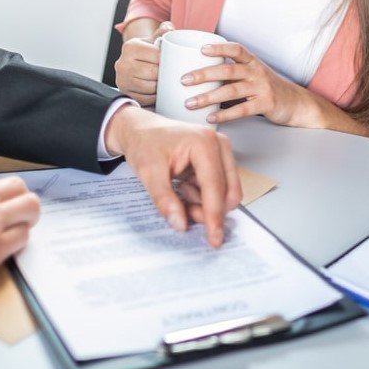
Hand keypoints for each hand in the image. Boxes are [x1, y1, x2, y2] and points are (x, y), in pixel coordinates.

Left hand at [104, 105, 241, 246]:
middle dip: (208, 210)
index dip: (214, 215)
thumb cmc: (144, 142)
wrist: (140, 130)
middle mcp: (219, 145)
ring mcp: (221, 152)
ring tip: (181, 194)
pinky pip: (219, 189)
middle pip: (228, 192)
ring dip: (204, 204)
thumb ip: (164, 199)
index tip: (214, 239)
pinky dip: (203, 197)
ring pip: (225, 193)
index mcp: (204, 143)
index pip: (215, 186)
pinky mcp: (219, 161)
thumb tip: (180, 223)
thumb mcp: (147, 172)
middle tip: (184, 212)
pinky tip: (185, 189)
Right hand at [114, 21, 174, 105]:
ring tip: (165, 82)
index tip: (172, 61)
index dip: (168, 60)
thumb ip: (164, 31)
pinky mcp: (125, 94)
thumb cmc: (148, 53)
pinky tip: (158, 91)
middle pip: (154, 73)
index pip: (156, 55)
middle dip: (165, 74)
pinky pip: (146, 99)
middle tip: (172, 73)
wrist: (133, 65)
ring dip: (162, 86)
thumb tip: (171, 29)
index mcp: (130, 47)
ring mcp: (122, 80)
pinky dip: (155, 97)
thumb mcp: (153, 39)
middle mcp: (122, 63)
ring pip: (151, 87)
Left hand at [182, 42, 318, 126]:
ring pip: (231, 90)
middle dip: (204, 74)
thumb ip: (232, 73)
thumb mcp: (253, 74)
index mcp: (252, 62)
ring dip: (208, 97)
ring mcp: (262, 88)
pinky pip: (241, 110)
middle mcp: (257, 72)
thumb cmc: (268, 88)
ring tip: (190, 103)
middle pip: (228, 69)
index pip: (236, 49)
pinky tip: (210, 116)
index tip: (201, 49)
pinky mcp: (265, 104)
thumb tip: (200, 75)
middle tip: (184, 80)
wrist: (295, 103)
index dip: (219, 47)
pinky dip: (224, 114)